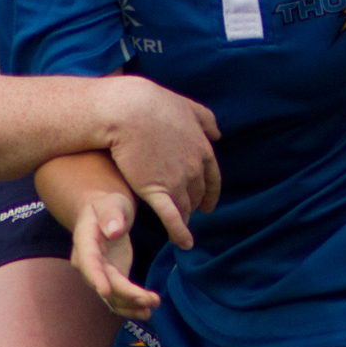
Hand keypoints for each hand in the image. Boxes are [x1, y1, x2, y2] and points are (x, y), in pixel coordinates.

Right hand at [70, 190, 160, 319]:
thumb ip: (111, 215)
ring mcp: (101, 273)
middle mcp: (89, 263)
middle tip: (147, 300)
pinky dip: (132, 304)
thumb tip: (113, 231)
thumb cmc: (108, 205)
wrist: (105, 213)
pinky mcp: (113, 277)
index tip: (106, 291)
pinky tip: (147, 310)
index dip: (96, 277)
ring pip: (112, 296)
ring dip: (131, 304)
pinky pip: (120, 296)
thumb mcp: (111, 203)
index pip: (88, 262)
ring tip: (152, 306)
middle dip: (125, 295)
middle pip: (104, 282)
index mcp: (85, 241)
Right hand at [107, 78, 221, 250]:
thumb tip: (218, 134)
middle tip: (190, 213)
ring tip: (181, 228)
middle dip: (195, 204)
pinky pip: (172, 218)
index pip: (211, 176)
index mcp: (201, 147)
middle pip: (198, 193)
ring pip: (185, 206)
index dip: (210, 192)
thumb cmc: (152, 103)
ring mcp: (177, 180)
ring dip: (185, 218)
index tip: (208, 204)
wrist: (128, 110)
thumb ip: (204, 119)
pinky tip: (183, 243)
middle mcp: (194, 166)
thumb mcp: (186, 105)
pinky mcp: (157, 190)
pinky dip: (180, 233)